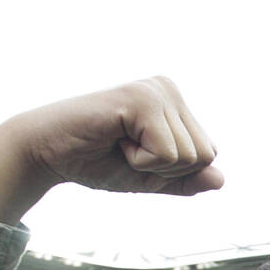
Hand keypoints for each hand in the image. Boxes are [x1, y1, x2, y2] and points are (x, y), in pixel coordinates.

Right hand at [0, 76, 222, 224]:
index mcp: (175, 103)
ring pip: (188, 157)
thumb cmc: (96, 162)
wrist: (48, 154)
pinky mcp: (141, 99)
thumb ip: (186, 181)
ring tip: (118, 143)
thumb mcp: (150, 178)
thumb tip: (221, 179)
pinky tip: (114, 139)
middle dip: (165, 170)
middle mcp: (169, 89)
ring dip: (150, 165)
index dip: (173, 172)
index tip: (136, 156)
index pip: (208, 156)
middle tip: (126, 151)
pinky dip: (140, 161)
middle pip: (204, 156)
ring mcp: (156, 90)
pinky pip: (167, 154)